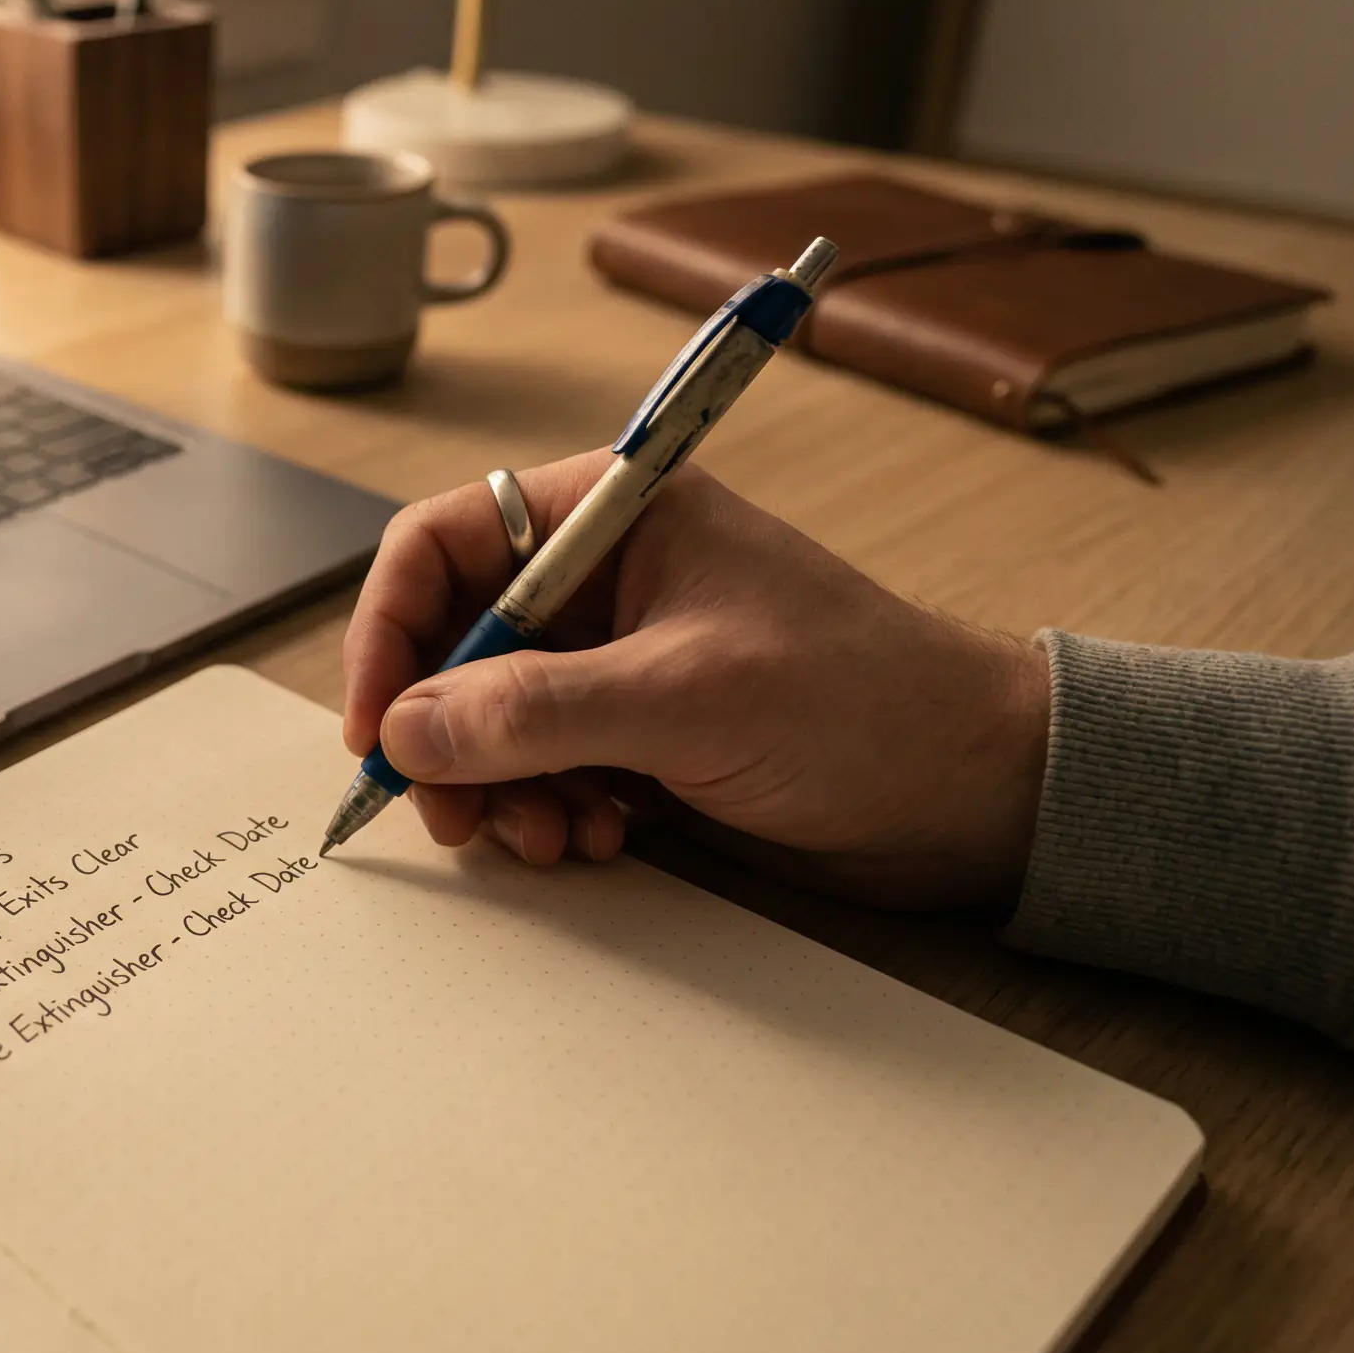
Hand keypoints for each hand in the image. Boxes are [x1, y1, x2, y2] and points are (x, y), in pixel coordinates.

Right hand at [341, 454, 1049, 911]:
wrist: (977, 791)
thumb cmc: (862, 702)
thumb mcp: (684, 698)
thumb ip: (533, 711)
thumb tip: (405, 730)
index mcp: (610, 513)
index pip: (443, 544)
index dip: (390, 632)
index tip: (376, 728)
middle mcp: (601, 579)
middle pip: (451, 644)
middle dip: (442, 735)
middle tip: (452, 815)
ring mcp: (619, 660)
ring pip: (488, 721)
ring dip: (497, 789)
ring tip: (549, 835)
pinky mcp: (639, 734)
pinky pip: (540, 770)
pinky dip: (545, 811)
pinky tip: (597, 838)